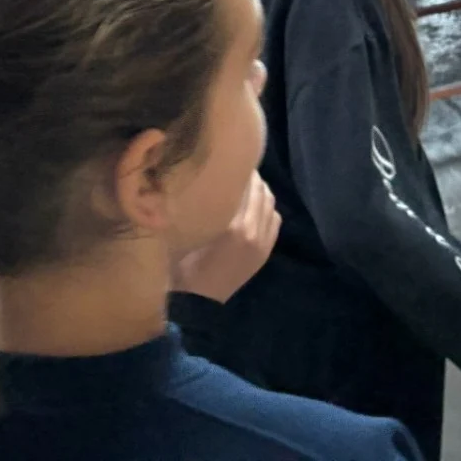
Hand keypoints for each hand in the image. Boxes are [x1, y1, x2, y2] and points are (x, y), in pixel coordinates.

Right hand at [172, 175, 278, 301]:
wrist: (198, 303)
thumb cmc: (185, 265)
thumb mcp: (189, 231)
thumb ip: (202, 206)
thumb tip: (204, 179)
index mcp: (235, 226)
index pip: (245, 186)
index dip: (239, 169)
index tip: (229, 157)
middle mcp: (254, 231)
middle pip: (261, 191)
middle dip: (251, 177)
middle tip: (236, 168)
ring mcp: (263, 243)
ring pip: (270, 204)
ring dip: (261, 191)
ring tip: (245, 185)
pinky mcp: (265, 252)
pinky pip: (274, 220)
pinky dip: (267, 209)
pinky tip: (254, 207)